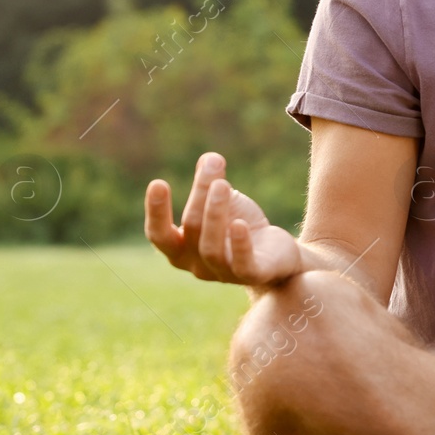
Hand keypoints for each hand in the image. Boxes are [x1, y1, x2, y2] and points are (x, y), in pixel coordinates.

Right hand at [145, 151, 301, 287]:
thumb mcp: (225, 203)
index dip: (157, 212)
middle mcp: (197, 265)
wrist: (277, 253)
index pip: (159, 235)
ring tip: (223, 184)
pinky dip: (240, 245)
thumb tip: (209, 158)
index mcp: (181, 249)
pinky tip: (239, 224)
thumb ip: (213, 184)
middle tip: (213, 166)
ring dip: (215, 214)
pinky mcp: (252, 275)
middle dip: (200, 194)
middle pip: (192, 228)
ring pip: (212, 248)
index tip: (158, 183)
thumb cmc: (240, 227)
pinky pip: (242, 265)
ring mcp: (223, 273)